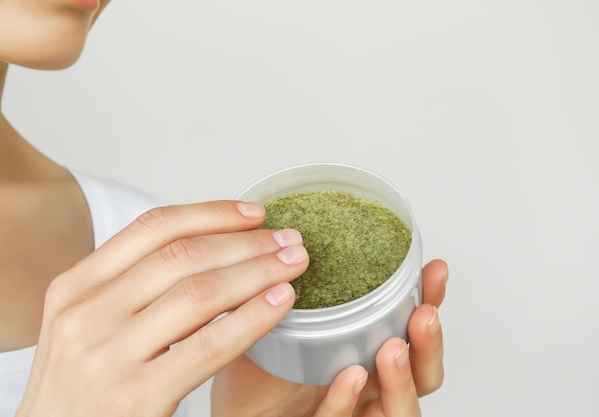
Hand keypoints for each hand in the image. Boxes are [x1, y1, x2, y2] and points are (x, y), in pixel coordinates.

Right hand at [16, 201, 308, 416]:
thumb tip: (211, 248)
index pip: (153, 228)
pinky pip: (209, 345)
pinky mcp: (135, 396)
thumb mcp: (87, 325)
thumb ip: (132, 287)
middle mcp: (86, 314)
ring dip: (257, 272)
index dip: (212, 214)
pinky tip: (280, 303)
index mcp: (75, 287)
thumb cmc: (79, 391)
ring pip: (200, 293)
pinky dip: (252, 318)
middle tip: (287, 239)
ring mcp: (107, 356)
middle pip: (183, 256)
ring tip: (293, 265)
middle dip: (246, 242)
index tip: (255, 213)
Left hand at [211, 259, 447, 416]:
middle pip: (421, 372)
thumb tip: (289, 240)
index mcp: (362, 353)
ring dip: (403, 379)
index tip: (433, 269)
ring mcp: (356, 412)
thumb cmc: (256, 374)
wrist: (234, 412)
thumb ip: (289, 289)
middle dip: (428, 343)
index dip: (426, 300)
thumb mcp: (274, 321)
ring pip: (400, 409)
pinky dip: (348, 401)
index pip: (405, 327)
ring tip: (392, 349)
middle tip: (424, 313)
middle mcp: (368, 384)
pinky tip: (348, 379)